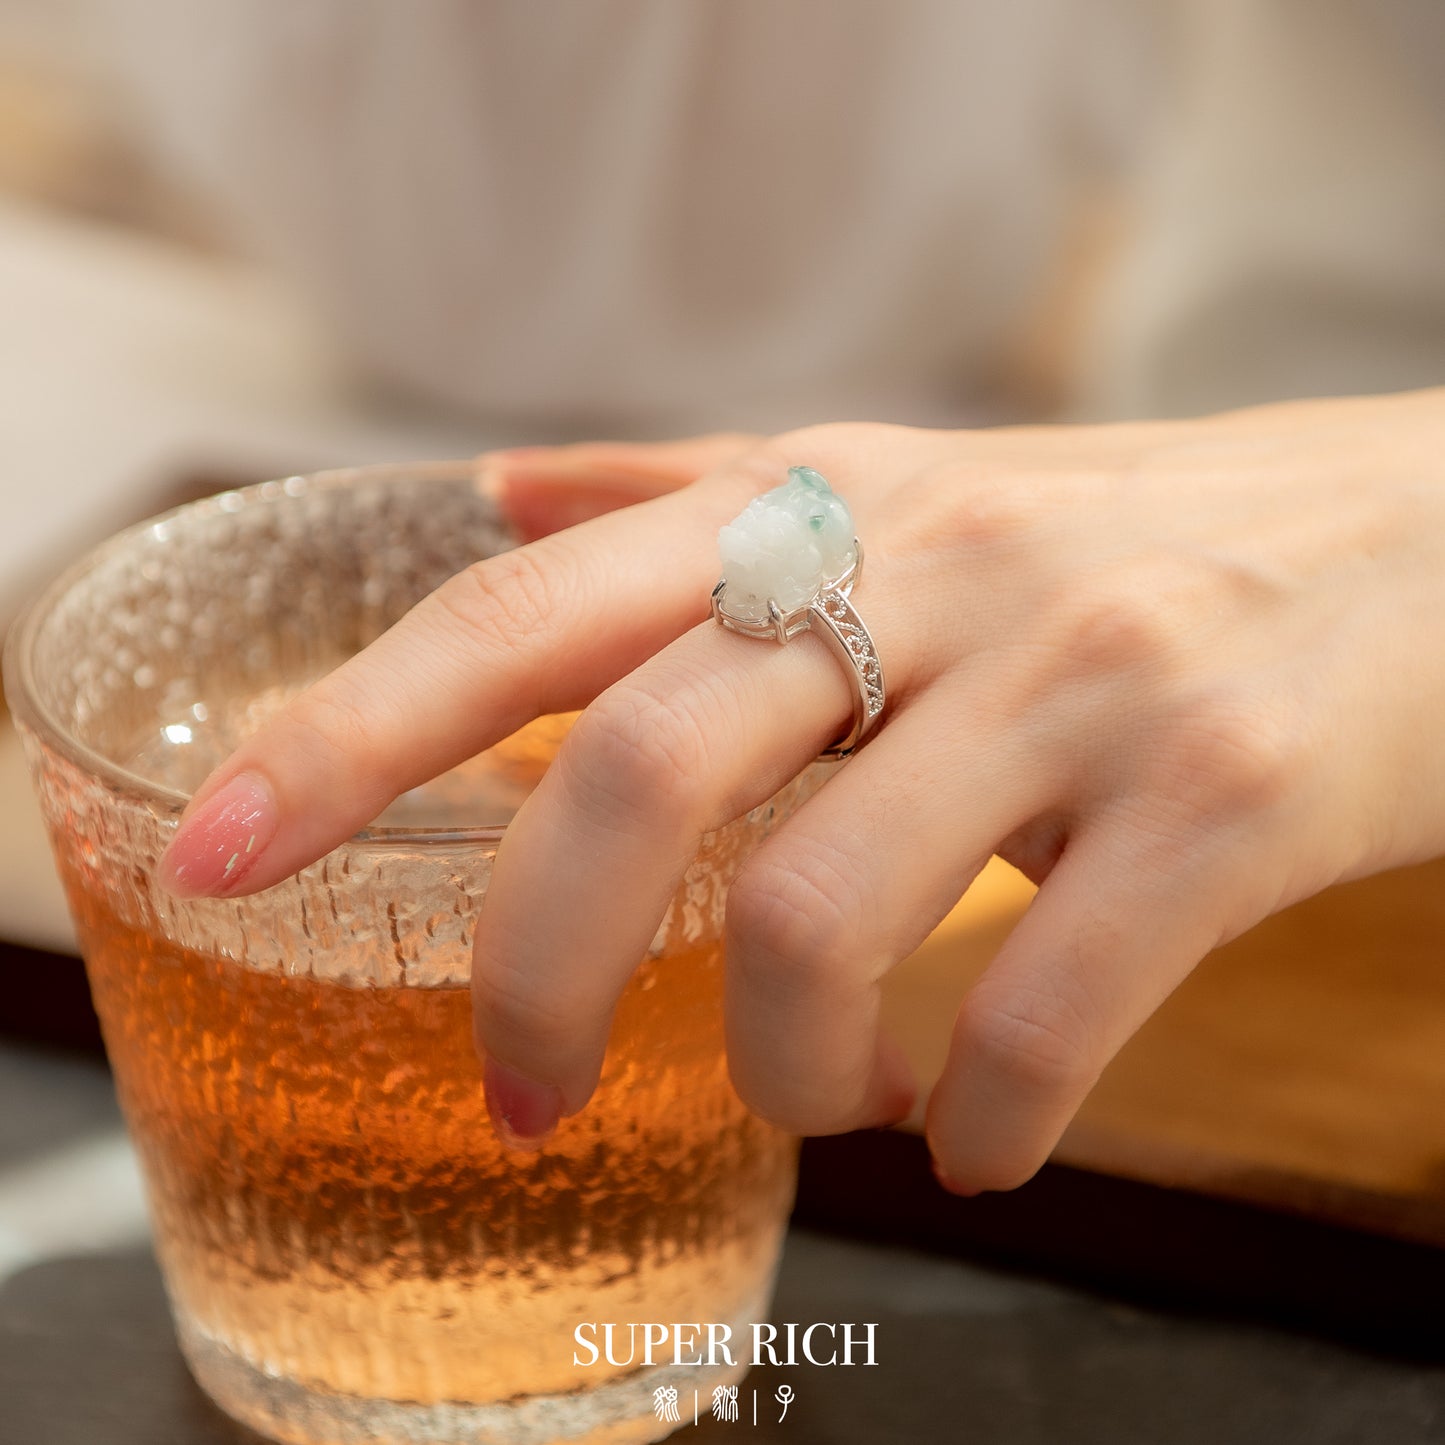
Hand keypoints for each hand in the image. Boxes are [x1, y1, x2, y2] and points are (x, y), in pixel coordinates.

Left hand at [157, 392, 1444, 1192]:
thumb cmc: (1125, 532)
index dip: (351, 736)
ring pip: (829, 919)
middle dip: (539, 970)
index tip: (217, 854)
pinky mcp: (1221, 797)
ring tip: (814, 1098)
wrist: (1418, 537)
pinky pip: (1040, 1010)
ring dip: (777, 1066)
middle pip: (641, 777)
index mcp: (821, 500)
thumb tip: (493, 494)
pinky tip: (971, 1136)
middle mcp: (933, 570)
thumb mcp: (900, 482)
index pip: (528, 613)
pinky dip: (973, 1121)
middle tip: (511, 1093)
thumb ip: (686, 489)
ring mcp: (1080, 681)